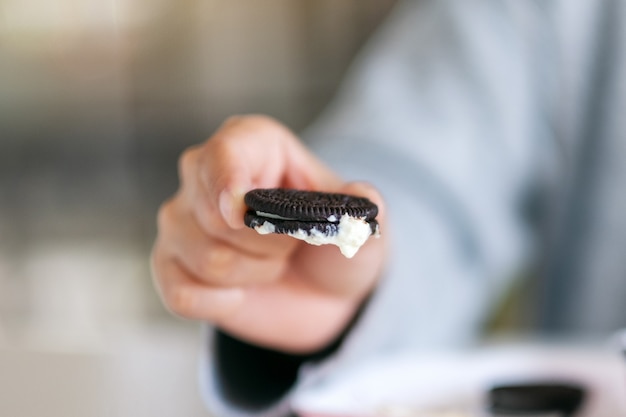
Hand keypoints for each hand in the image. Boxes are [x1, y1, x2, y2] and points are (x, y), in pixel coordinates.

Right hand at [151, 115, 386, 352]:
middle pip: (214, 214)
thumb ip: (366, 212)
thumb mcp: (362, 229)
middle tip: (292, 244)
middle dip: (267, 243)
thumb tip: (365, 199)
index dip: (230, 182)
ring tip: (272, 264)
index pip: (224, 153)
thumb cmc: (334, 245)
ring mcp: (182, 221)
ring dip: (254, 274)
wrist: (319, 293)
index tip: (243, 213)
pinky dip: (221, 303)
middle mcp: (204, 176)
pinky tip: (240, 293)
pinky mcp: (171, 265)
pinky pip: (181, 293)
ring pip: (207, 258)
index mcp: (251, 144)